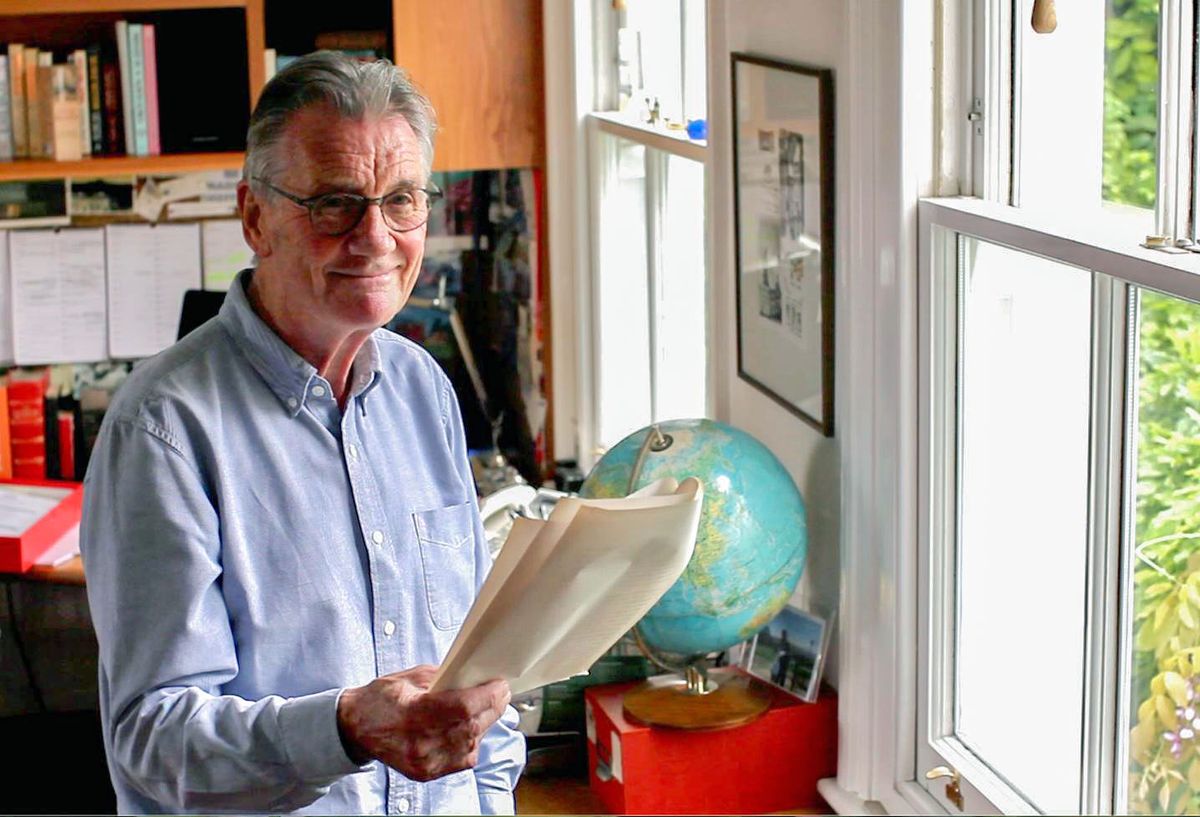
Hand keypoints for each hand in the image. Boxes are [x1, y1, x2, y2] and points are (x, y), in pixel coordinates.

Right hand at [336, 665, 510, 781]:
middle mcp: (420, 743)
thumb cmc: (381, 698)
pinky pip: (463, 760)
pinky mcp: (426, 773)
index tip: (500, 685)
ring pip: (472, 745)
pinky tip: (467, 730)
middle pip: (472, 727)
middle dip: (492, 708)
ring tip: (482, 709)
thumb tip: (475, 677)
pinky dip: (471, 743)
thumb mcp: (411, 677)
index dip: (489, 697)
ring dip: (483, 725)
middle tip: (499, 694)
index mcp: (415, 713)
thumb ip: (445, 677)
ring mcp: (424, 762)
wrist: (355, 728)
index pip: (465, 708)